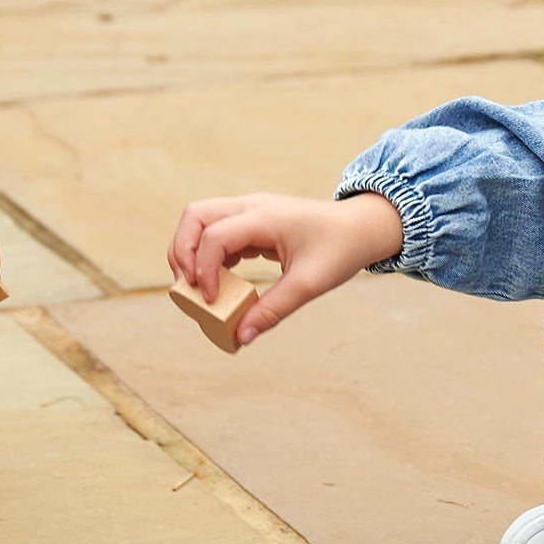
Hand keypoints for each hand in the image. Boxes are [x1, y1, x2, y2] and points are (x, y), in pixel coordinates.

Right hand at [168, 191, 404, 344]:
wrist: (361, 228)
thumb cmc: (340, 250)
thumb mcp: (309, 284)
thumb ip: (273, 310)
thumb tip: (241, 336)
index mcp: (264, 217)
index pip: (214, 236)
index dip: (205, 270)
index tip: (213, 302)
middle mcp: (251, 207)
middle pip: (194, 216)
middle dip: (182, 252)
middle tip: (188, 289)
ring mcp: (250, 211)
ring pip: (200, 220)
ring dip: (190, 252)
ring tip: (195, 288)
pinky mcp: (252, 221)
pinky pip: (216, 232)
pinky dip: (208, 255)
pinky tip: (219, 282)